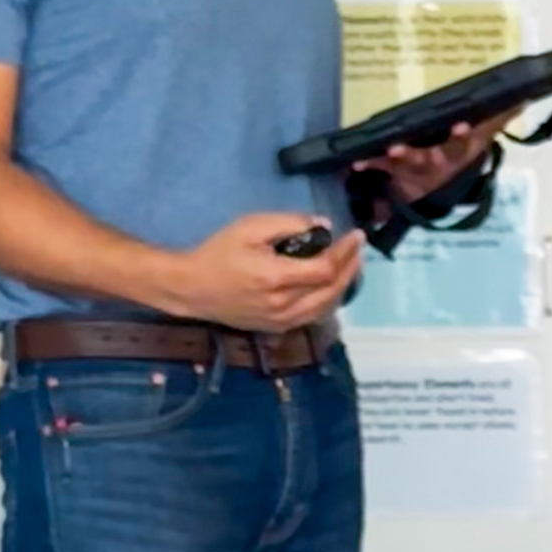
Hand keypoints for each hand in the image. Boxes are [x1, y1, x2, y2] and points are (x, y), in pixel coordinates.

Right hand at [162, 212, 362, 331]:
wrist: (192, 288)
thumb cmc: (218, 252)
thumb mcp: (250, 227)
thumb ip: (288, 224)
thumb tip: (323, 225)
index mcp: (277, 278)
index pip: (326, 268)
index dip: (346, 252)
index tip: (357, 236)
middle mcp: (284, 305)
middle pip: (332, 290)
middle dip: (351, 268)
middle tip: (359, 250)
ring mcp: (281, 320)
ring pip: (326, 307)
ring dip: (344, 286)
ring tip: (352, 266)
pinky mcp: (277, 328)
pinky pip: (313, 316)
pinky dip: (329, 300)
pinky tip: (332, 286)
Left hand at [358, 114, 512, 207]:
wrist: (432, 191)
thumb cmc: (456, 154)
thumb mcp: (480, 138)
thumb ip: (498, 118)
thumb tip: (524, 97)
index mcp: (460, 152)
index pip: (465, 142)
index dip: (463, 135)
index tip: (461, 124)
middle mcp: (438, 164)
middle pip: (431, 159)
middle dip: (414, 155)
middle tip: (399, 148)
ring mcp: (415, 170)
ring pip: (403, 164)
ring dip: (389, 159)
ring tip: (372, 154)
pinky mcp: (394, 171)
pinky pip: (379, 165)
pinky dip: (366, 162)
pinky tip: (353, 160)